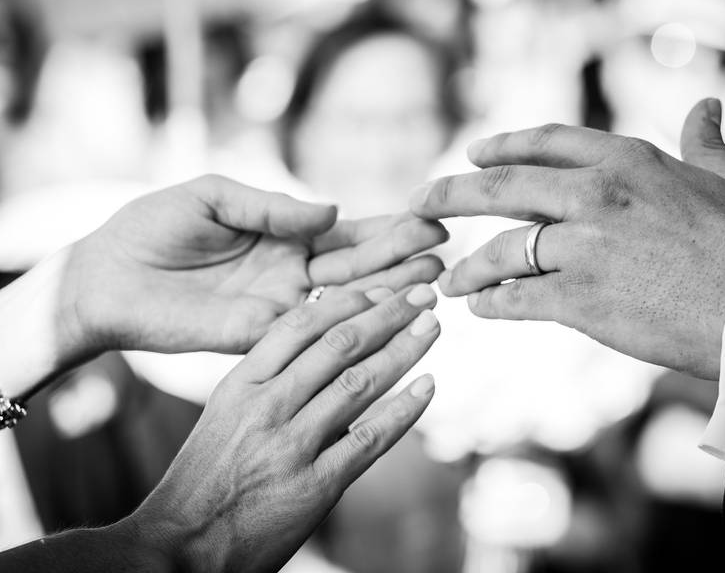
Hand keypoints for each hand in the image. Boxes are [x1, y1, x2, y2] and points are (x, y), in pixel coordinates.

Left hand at [65, 175, 446, 357]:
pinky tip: (387, 309)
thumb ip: (272, 206)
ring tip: (433, 278)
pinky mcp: (260, 335)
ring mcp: (280, 306)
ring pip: (346, 299)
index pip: (349, 232)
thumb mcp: (214, 197)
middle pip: (360, 265)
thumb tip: (333, 210)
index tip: (429, 219)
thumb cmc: (153, 227)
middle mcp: (292, 273)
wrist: (104, 276)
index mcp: (285, 235)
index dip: (390, 227)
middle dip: (403, 258)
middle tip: (445, 251)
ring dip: (391, 290)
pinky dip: (352, 319)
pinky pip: (314, 328)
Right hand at [118, 283, 440, 571]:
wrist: (182, 547)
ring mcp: (291, 447)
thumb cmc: (207, 477)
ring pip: (359, 383)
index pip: (300, 325)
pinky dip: (403, 410)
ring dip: (403, 350)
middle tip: (421, 295)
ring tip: (431, 326)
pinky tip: (427, 386)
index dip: (347, 301)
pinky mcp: (315, 486)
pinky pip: (369, 439)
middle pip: (338, 346)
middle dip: (386, 314)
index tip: (380, 289)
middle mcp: (266, 408)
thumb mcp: (226, 414)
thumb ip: (271, 380)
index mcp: (241, 384)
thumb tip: (330, 347)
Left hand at [409, 99, 724, 377]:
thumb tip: (708, 105)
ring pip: (502, 249)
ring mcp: (583, 247)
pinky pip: (517, 299)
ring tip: (450, 281)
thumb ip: (704, 142)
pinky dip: (492, 304)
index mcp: (624, 159)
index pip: (543, 143)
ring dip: (469, 267)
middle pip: (501, 186)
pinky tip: (481, 310)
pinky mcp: (580, 299)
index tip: (472, 154)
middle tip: (419, 203)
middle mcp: (594, 194)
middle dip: (452, 194)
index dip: (500, 147)